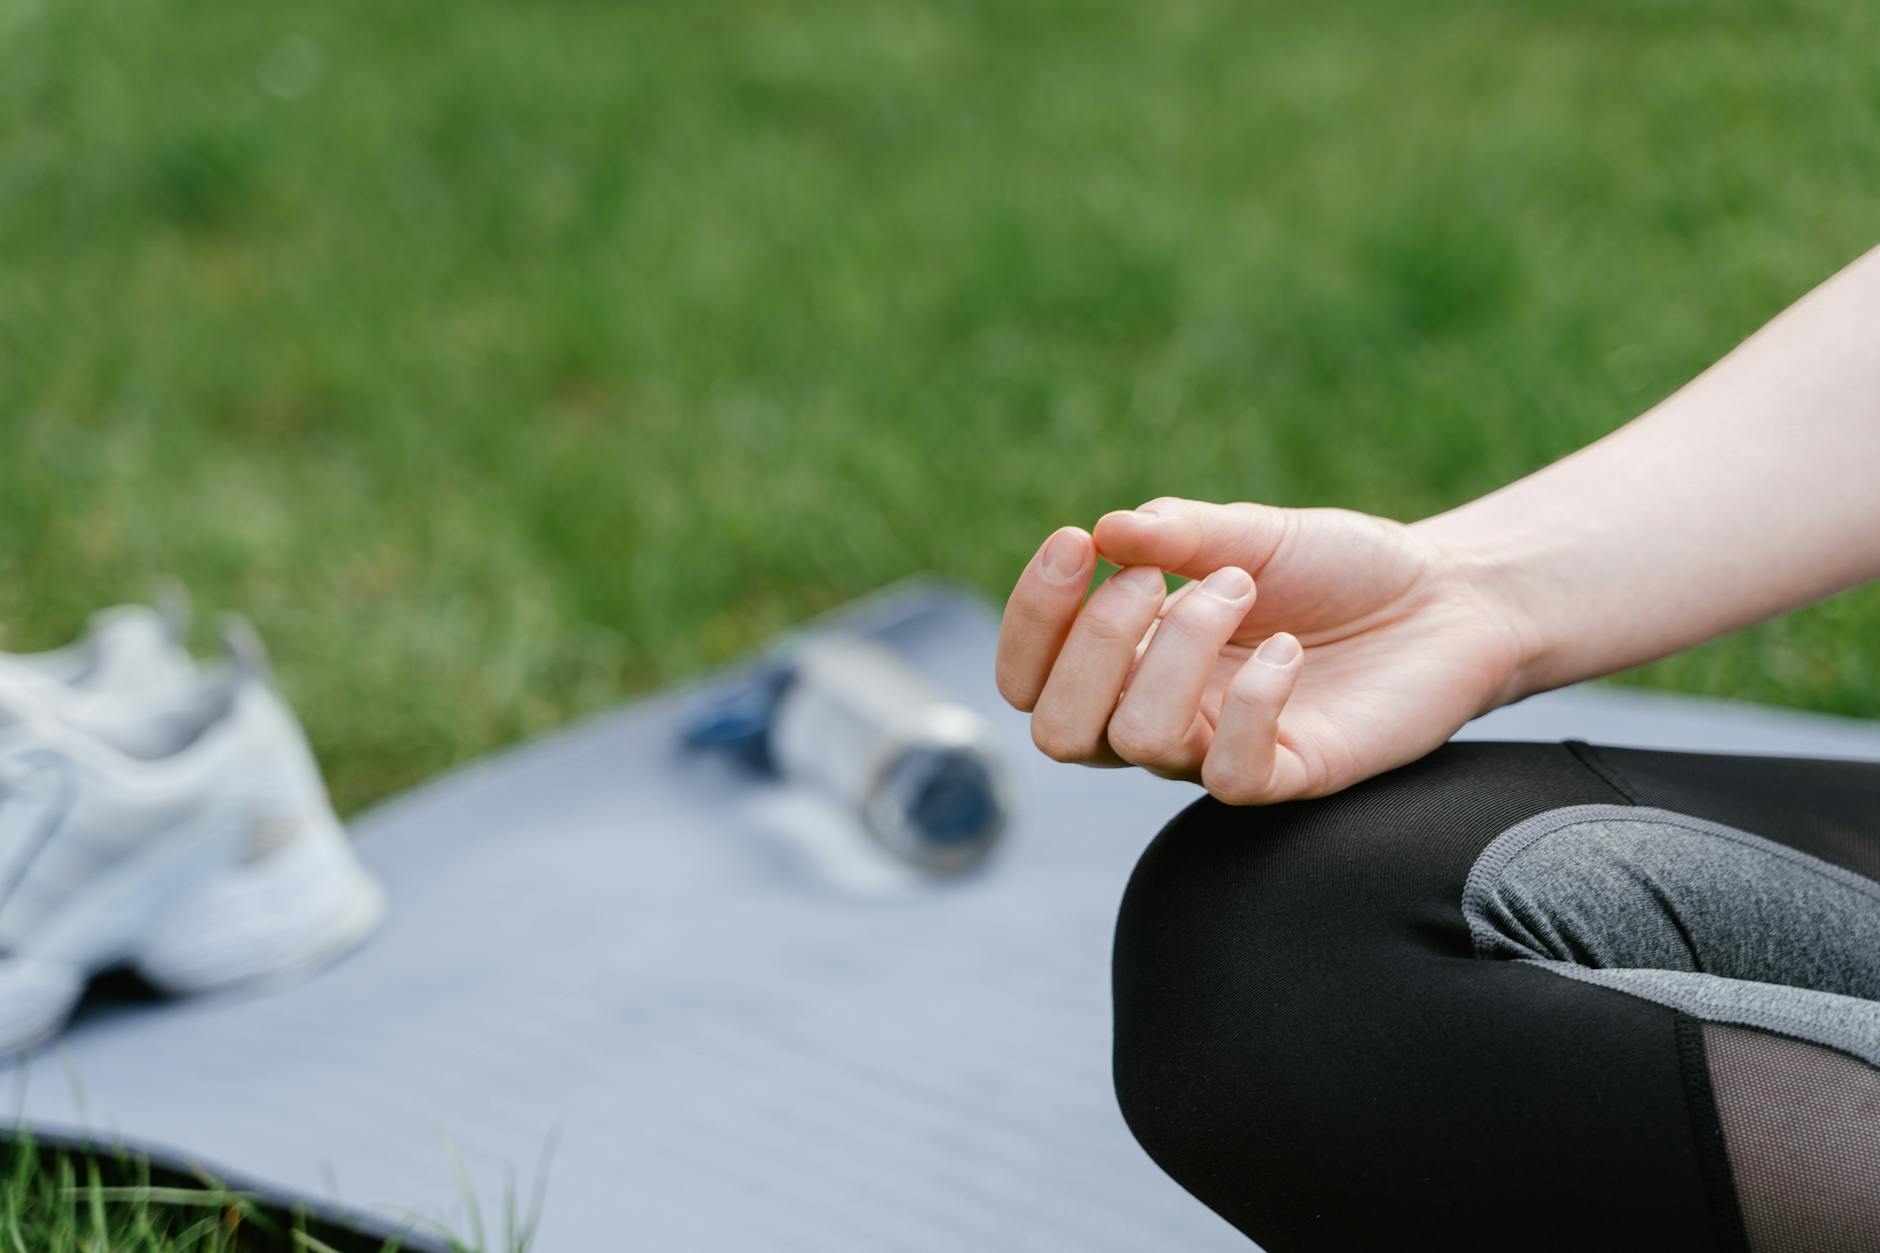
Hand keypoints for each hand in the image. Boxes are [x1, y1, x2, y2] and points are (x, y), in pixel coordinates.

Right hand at [994, 497, 1529, 803]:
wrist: (1451, 597)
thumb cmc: (1340, 568)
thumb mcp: (1251, 532)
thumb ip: (1176, 533)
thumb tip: (1104, 531)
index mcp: (1131, 660)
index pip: (1028, 675)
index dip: (1031, 617)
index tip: (1077, 543)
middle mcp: (1162, 714)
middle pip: (1056, 729)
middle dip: (1093, 641)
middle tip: (1161, 579)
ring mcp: (1220, 752)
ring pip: (1138, 740)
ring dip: (1180, 649)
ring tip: (1241, 589)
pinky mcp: (1290, 776)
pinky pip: (1232, 775)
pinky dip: (1253, 702)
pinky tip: (1289, 650)